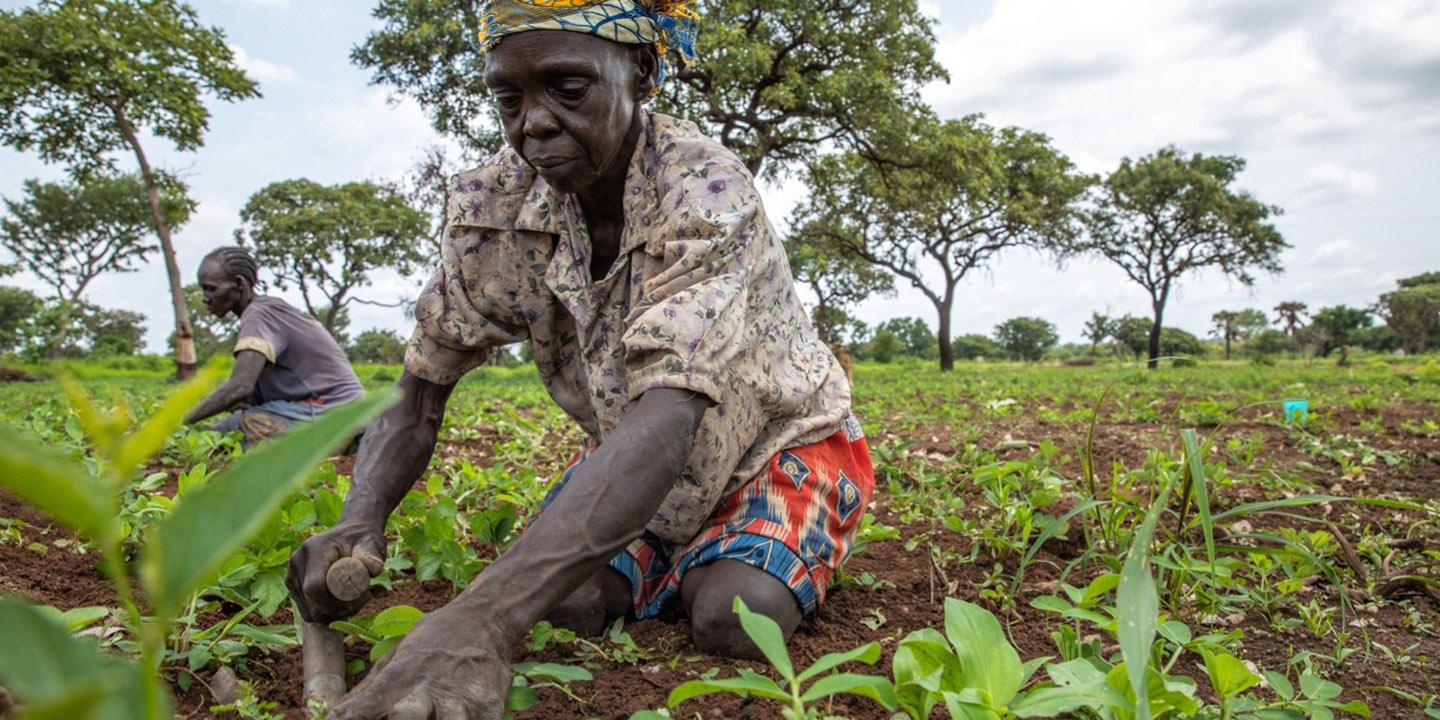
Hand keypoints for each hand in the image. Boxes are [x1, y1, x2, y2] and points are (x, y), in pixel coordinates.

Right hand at [285, 520, 384, 622]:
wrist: (349, 535)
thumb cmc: (362, 539)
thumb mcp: (372, 542)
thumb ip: (372, 555)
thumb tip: (373, 569)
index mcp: (314, 550)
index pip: (314, 587)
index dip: (335, 603)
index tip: (359, 598)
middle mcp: (297, 563)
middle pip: (312, 605)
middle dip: (340, 610)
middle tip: (364, 597)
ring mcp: (292, 576)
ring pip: (310, 613)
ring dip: (335, 613)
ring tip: (356, 597)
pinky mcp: (293, 586)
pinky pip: (309, 611)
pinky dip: (328, 612)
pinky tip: (344, 600)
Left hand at [329, 609, 513, 719]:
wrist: (486, 619)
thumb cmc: (434, 643)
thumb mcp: (396, 660)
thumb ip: (366, 695)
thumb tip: (328, 717)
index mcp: (398, 678)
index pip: (361, 709)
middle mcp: (426, 690)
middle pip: (406, 718)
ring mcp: (460, 701)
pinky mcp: (489, 708)